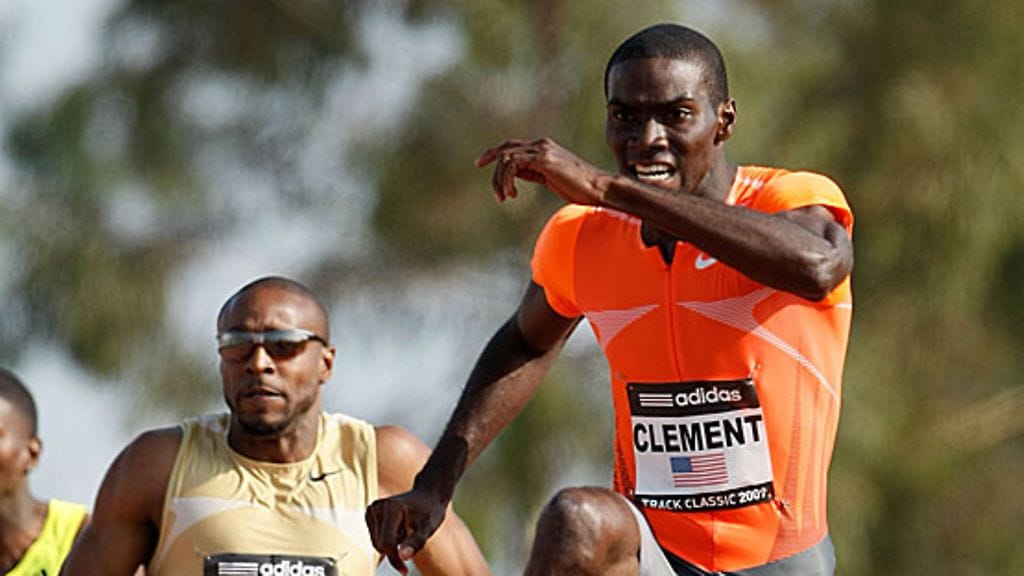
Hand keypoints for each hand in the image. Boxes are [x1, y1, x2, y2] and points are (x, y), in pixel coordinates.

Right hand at [365, 488, 447, 573]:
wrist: (427, 497)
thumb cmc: (430, 512)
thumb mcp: (428, 528)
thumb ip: (416, 542)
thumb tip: (403, 557)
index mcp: (392, 507)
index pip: (387, 543)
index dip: (395, 560)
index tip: (405, 571)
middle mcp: (377, 506)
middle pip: (380, 545)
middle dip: (395, 548)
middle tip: (410, 534)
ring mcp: (372, 509)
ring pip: (376, 543)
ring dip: (391, 543)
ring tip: (405, 530)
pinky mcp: (370, 514)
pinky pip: (375, 538)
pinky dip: (387, 539)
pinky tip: (398, 529)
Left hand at [475, 138, 607, 204]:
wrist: (598, 189)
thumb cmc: (579, 188)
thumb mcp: (550, 179)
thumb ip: (533, 172)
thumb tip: (515, 175)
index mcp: (543, 149)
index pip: (511, 146)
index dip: (493, 153)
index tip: (480, 163)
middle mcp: (541, 145)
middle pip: (505, 149)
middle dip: (492, 167)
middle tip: (495, 193)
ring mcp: (542, 150)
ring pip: (506, 157)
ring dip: (499, 180)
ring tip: (504, 198)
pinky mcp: (543, 159)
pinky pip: (513, 164)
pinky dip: (507, 179)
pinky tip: (512, 194)